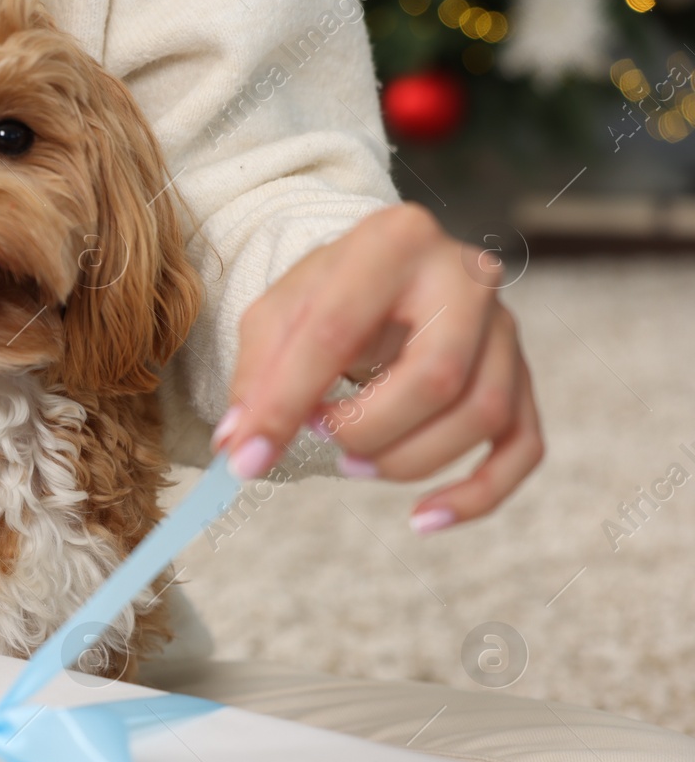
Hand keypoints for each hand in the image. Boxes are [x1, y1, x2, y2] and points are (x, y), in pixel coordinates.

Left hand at [210, 204, 542, 532]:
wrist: (379, 278)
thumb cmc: (323, 297)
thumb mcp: (274, 317)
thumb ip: (255, 378)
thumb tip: (239, 448)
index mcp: (394, 242)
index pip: (337, 333)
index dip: (285, 404)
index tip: (246, 457)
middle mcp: (467, 275)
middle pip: (437, 378)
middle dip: (368, 431)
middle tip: (321, 439)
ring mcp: (505, 326)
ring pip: (483, 415)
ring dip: (408, 460)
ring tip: (352, 464)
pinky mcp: (522, 374)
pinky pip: (523, 446)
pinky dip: (479, 494)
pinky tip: (424, 519)